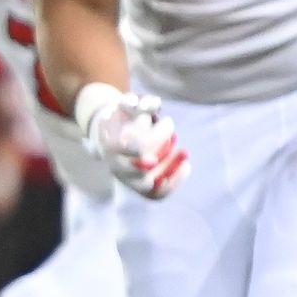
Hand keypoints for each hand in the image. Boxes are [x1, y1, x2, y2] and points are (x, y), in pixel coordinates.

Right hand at [76, 84, 189, 198]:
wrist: (110, 134)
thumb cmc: (124, 116)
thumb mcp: (129, 103)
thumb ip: (141, 103)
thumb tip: (154, 105)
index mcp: (111, 144)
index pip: (137, 146)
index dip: (157, 138)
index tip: (169, 122)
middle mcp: (115, 165)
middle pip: (141, 168)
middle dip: (165, 155)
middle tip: (176, 139)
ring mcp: (125, 178)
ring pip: (149, 185)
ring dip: (171, 170)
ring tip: (184, 154)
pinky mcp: (136, 187)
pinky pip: (155, 194)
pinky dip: (173, 182)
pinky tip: (186, 167)